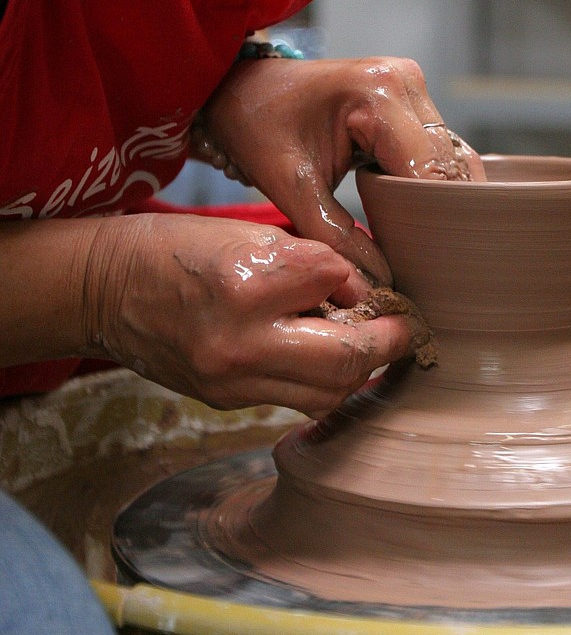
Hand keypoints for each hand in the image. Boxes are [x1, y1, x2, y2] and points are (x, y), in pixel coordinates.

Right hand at [82, 212, 416, 413]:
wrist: (101, 289)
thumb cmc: (172, 248)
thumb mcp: (246, 234)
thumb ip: (307, 261)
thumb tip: (363, 290)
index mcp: (247, 284)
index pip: (336, 280)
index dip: (356, 277)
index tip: (361, 277)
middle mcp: (242, 341)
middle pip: (348, 359)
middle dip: (387, 342)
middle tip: (405, 328)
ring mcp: (232, 380)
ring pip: (329, 394)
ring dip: (359, 370)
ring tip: (365, 345)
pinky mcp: (225, 401)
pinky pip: (295, 401)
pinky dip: (320, 382)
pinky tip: (322, 359)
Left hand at [200, 56, 484, 281]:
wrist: (242, 89)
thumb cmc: (256, 127)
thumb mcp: (291, 188)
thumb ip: (335, 238)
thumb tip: (379, 282)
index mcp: (377, 93)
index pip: (430, 170)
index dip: (433, 219)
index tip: (427, 264)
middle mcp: (405, 81)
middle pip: (450, 163)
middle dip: (442, 213)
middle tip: (430, 263)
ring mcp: (411, 85)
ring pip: (452, 157)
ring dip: (442, 199)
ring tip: (427, 243)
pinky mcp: (410, 98)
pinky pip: (437, 149)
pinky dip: (431, 183)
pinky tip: (420, 215)